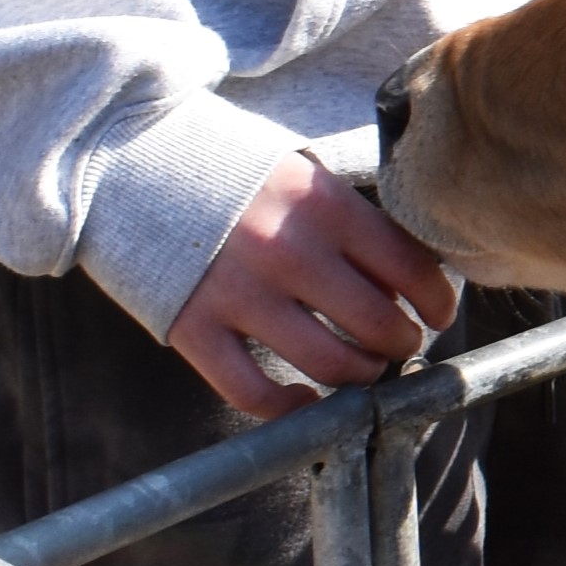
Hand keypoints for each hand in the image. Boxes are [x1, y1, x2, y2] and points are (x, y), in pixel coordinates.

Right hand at [167, 152, 460, 416]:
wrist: (126, 156)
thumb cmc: (234, 174)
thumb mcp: (303, 175)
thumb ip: (355, 223)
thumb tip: (415, 284)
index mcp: (324, 205)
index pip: (412, 269)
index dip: (439, 302)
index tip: (438, 314)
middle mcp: (287, 249)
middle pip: (380, 326)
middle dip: (402, 344)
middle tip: (398, 343)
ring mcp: (238, 291)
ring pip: (331, 364)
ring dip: (360, 377)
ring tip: (361, 367)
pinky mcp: (192, 325)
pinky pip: (254, 392)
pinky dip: (291, 409)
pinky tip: (305, 398)